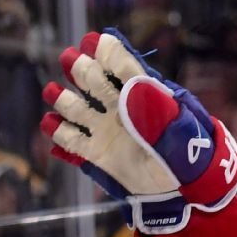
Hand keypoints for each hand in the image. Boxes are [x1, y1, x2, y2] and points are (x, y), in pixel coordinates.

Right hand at [40, 28, 236, 233]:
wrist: (180, 192)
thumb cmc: (185, 156)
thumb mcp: (177, 131)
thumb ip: (156, 108)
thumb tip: (133, 83)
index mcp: (143, 96)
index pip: (123, 66)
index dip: (108, 52)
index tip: (95, 44)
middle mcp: (120, 107)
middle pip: (93, 80)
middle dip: (82, 69)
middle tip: (73, 62)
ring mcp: (106, 129)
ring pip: (76, 107)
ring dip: (63, 98)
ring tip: (54, 92)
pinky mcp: (97, 152)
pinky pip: (71, 140)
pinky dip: (59, 132)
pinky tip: (51, 124)